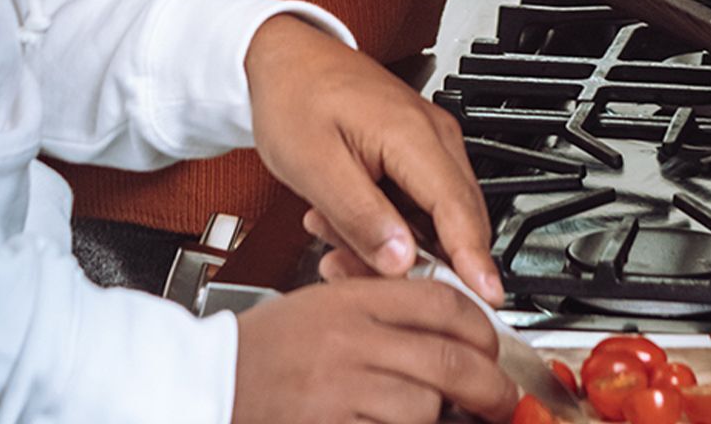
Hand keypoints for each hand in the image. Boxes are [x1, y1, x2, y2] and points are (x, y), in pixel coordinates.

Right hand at [232, 278, 515, 423]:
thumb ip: (377, 310)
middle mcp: (350, 341)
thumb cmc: (264, 350)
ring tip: (443, 416)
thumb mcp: (321, 305)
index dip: (480, 326)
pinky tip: (397, 422)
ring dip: (440, 416)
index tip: (491, 344)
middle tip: (500, 398)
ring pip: (425, 404)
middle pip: (448, 358)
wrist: (210, 383)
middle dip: (489, 385)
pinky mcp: (332, 423)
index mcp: (350, 299)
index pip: (439, 301)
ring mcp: (342, 388)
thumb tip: (443, 325)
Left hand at [244, 17, 500, 306]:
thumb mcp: (315, 166)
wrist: (284, 57)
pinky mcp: (415, 150)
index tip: (485, 300)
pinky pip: (419, 205)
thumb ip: (361, 218)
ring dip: (394, 244)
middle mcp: (433, 135)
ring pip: (435, 218)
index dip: (472, 261)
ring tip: (333, 237)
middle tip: (356, 271)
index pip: (458, 211)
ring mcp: (427, 141)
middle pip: (455, 220)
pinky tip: (344, 222)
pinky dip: (389, 225)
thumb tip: (402, 263)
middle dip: (416, 263)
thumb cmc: (294, 96)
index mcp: (413, 134)